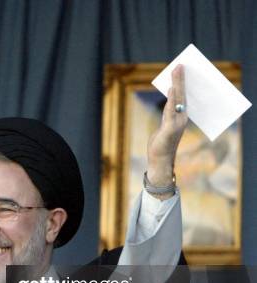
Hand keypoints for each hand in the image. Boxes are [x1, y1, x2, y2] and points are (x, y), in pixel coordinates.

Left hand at [146, 65, 188, 191]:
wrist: (160, 159)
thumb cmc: (162, 142)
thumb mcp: (165, 125)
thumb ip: (168, 113)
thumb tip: (169, 99)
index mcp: (180, 116)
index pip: (182, 96)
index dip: (181, 82)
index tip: (181, 69)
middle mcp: (181, 117)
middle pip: (181, 95)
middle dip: (180, 79)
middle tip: (180, 64)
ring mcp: (176, 123)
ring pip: (177, 100)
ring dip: (177, 84)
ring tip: (177, 71)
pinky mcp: (169, 128)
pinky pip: (171, 111)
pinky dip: (171, 99)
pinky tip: (171, 89)